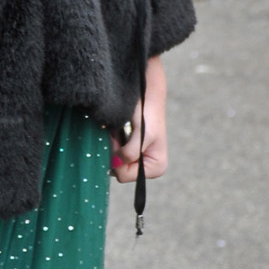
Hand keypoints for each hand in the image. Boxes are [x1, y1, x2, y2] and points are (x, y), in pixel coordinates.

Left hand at [112, 56, 167, 183]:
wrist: (145, 92)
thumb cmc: (148, 113)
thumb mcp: (143, 135)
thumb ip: (130, 153)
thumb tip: (114, 164)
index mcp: (156, 168)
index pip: (124, 175)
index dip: (119, 158)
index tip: (123, 139)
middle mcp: (146, 167)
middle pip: (117, 170)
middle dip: (115, 151)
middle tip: (120, 132)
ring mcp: (136, 158)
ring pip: (113, 160)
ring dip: (113, 144)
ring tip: (120, 129)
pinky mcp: (128, 149)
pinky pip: (112, 151)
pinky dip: (111, 140)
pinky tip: (118, 129)